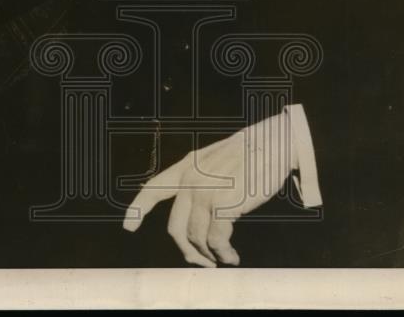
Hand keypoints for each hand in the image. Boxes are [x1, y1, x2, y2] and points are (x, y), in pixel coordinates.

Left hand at [123, 112, 296, 266]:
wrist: (274, 143)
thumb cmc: (252, 151)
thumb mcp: (218, 158)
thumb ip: (203, 177)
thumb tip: (199, 210)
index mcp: (188, 166)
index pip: (155, 187)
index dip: (139, 208)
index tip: (128, 226)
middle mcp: (191, 179)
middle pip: (175, 227)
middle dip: (187, 250)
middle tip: (201, 261)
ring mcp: (205, 192)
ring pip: (196, 237)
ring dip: (209, 255)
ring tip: (223, 258)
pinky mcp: (222, 204)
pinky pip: (216, 241)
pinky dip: (223, 254)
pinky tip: (232, 257)